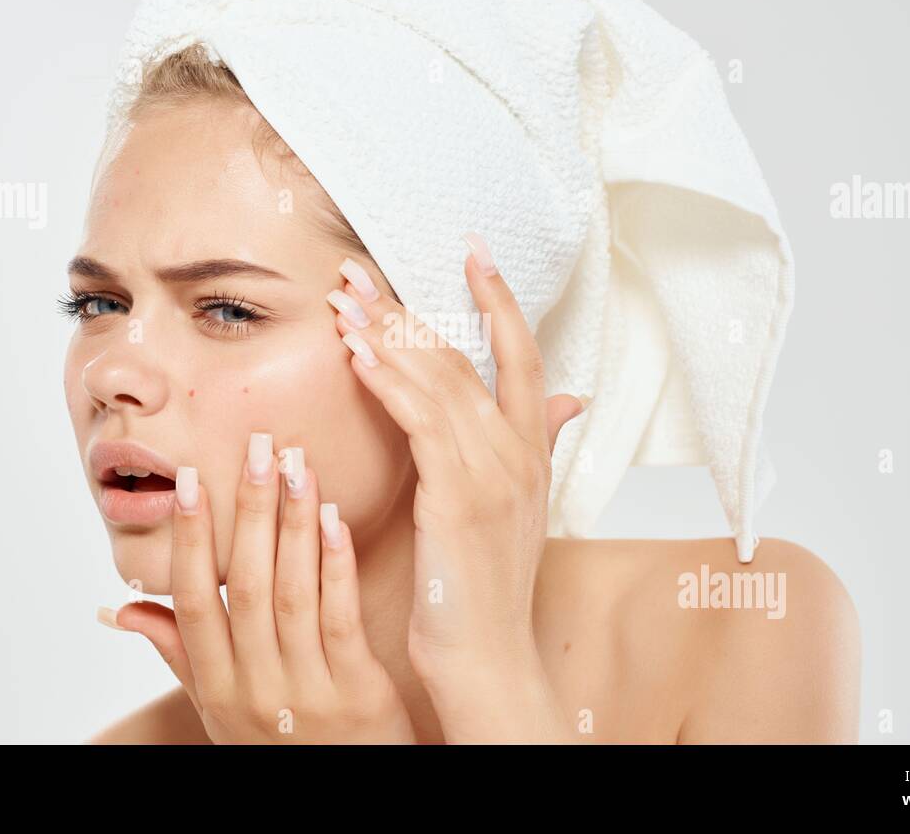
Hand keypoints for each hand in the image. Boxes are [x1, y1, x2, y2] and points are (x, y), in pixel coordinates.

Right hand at [103, 439, 416, 743]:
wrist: (346, 794)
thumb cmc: (281, 744)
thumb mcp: (219, 709)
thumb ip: (177, 654)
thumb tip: (117, 609)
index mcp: (216, 686)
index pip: (193, 601)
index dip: (190, 538)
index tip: (193, 478)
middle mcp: (254, 688)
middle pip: (244, 585)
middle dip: (248, 510)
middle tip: (256, 445)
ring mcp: (306, 691)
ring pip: (291, 591)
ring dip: (292, 522)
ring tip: (296, 464)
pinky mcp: (356, 693)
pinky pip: (341, 617)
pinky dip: (335, 564)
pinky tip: (335, 518)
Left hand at [327, 232, 585, 723]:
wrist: (487, 657)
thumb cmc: (483, 588)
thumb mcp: (517, 510)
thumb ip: (535, 445)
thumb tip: (566, 401)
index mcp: (530, 451)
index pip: (521, 355)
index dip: (498, 300)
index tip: (471, 252)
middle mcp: (518, 452)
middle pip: (463, 356)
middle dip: (407, 307)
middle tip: (358, 270)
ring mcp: (493, 472)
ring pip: (438, 380)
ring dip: (384, 334)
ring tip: (342, 299)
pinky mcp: (460, 495)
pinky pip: (420, 421)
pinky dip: (387, 382)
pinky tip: (355, 355)